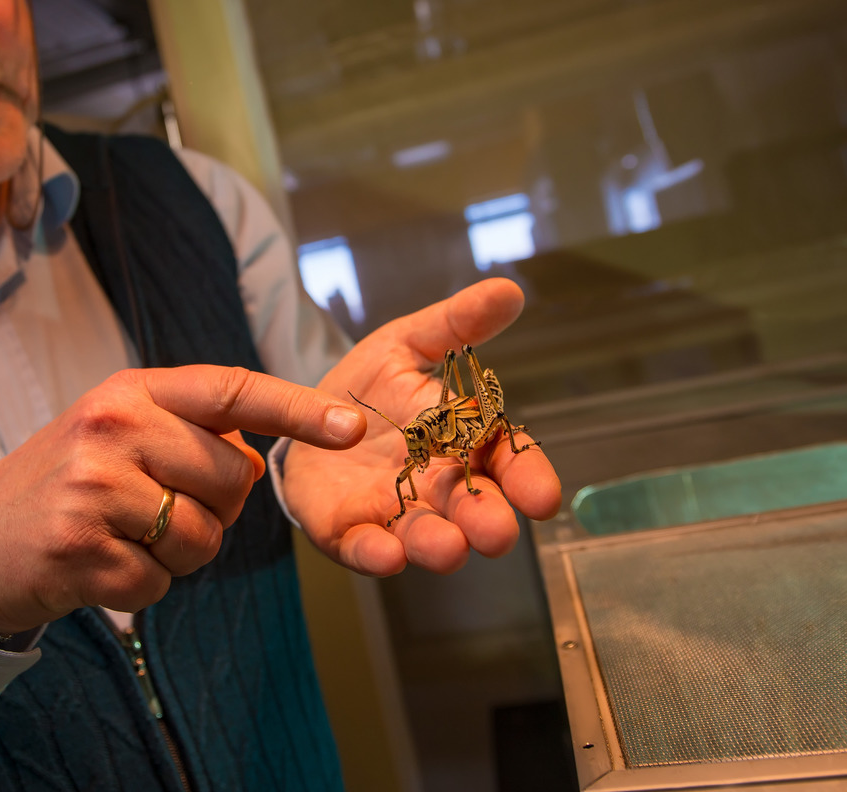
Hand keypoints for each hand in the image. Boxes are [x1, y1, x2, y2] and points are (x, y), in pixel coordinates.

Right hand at [0, 366, 366, 632]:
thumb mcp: (120, 434)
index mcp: (130, 392)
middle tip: (155, 509)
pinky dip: (142, 586)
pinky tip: (101, 565)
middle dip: (214, 508)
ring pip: (202, 536)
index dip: (298, 409)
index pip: (230, 389)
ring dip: (178, 555)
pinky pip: (160, 582)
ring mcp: (93, 487)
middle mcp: (112, 428)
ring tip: (125, 537)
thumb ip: (190, 433)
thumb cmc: (67, 485)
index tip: (353, 426)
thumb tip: (260, 459)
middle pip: (231, 478)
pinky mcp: (80, 548)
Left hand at [283, 278, 561, 576]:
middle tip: (498, 531)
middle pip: (473, 507)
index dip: (527, 477)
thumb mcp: (406, 342)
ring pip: (426, 537)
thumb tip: (510, 290)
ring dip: (440, 547)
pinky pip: (366, 549)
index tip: (543, 497)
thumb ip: (455, 323)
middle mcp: (437, 484)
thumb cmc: (369, 386)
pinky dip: (377, 556)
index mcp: (462, 440)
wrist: (302, 414)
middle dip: (488, 520)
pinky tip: (386, 555)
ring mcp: (395, 511)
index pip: (505, 460)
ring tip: (450, 549)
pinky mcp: (349, 531)